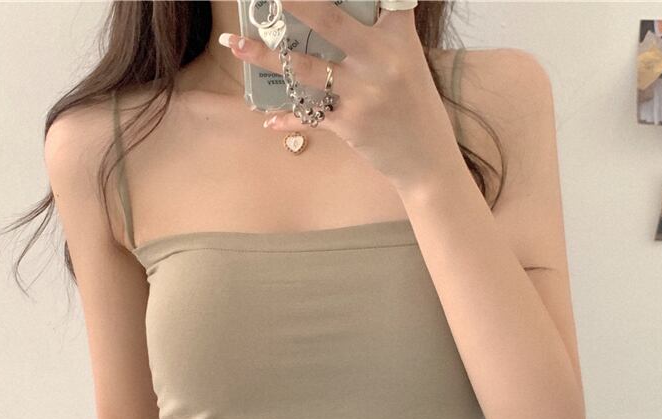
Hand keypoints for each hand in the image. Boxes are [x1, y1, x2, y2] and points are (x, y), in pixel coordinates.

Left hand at [218, 0, 464, 193]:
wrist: (426, 159)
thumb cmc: (413, 106)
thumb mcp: (407, 61)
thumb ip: (382, 34)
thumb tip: (336, 17)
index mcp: (398, 36)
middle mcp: (381, 59)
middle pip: (329, 22)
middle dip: (295, 3)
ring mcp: (363, 92)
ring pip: (304, 69)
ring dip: (265, 57)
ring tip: (235, 44)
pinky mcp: (349, 122)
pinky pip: (309, 114)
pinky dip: (287, 118)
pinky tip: (269, 119)